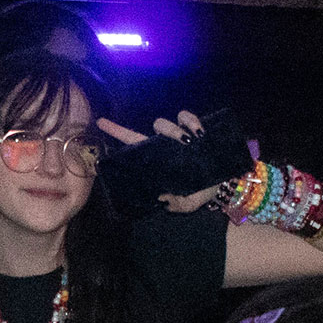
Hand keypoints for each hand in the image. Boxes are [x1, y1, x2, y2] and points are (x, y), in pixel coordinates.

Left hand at [96, 110, 225, 210]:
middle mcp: (165, 144)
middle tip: (181, 144)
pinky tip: (199, 133)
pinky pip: (189, 118)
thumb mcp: (185, 204)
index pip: (133, 141)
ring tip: (189, 141)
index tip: (100, 122)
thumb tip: (163, 198)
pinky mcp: (196, 129)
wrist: (222, 184)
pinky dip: (193, 122)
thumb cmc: (198, 192)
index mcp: (156, 159)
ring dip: (177, 130)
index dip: (116, 130)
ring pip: (170, 122)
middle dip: (165, 131)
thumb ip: (175, 204)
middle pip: (156, 127)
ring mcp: (180, 135)